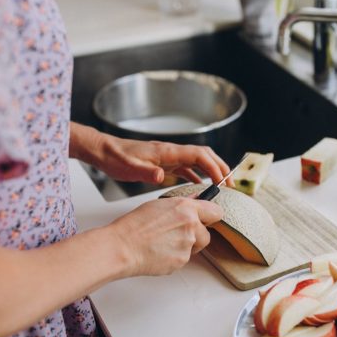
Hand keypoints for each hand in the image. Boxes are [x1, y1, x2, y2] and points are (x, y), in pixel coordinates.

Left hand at [71, 124, 231, 185]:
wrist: (105, 151)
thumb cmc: (116, 159)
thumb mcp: (130, 168)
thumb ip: (147, 172)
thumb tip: (162, 176)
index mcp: (168, 152)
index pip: (199, 155)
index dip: (214, 166)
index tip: (223, 181)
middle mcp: (172, 152)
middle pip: (204, 154)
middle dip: (220, 166)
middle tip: (231, 183)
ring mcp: (169, 157)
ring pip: (197, 160)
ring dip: (211, 170)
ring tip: (222, 185)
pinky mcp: (164, 163)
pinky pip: (186, 167)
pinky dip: (197, 175)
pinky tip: (200, 185)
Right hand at [110, 197, 222, 276]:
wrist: (123, 246)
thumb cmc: (135, 225)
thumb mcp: (159, 205)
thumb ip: (181, 204)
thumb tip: (195, 201)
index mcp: (186, 207)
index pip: (215, 212)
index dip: (211, 217)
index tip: (207, 220)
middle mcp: (190, 224)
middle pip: (207, 235)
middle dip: (196, 237)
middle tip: (177, 236)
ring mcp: (187, 244)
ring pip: (194, 248)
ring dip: (184, 247)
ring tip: (163, 243)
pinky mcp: (182, 260)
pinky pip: (183, 259)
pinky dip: (174, 258)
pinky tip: (159, 252)